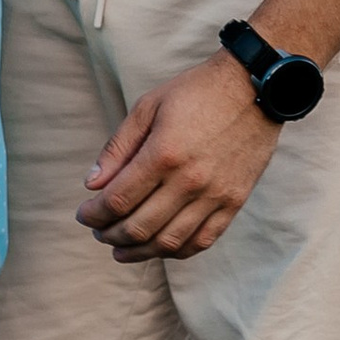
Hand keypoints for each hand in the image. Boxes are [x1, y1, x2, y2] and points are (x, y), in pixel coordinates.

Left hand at [76, 53, 279, 262]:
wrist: (255, 88)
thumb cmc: (197, 92)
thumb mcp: (149, 106)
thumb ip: (118, 148)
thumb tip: (92, 185)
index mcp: (164, 154)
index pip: (118, 201)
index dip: (94, 214)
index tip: (84, 214)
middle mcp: (190, 180)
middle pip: (139, 227)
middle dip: (110, 235)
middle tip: (99, 231)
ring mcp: (215, 195)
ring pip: (169, 242)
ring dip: (139, 251)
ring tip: (121, 249)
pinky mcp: (234, 202)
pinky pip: (203, 241)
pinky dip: (176, 251)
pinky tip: (159, 247)